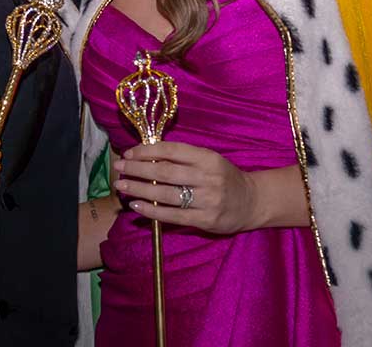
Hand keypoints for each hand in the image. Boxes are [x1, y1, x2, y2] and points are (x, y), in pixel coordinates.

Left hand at [113, 142, 256, 233]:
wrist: (252, 201)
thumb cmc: (224, 177)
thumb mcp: (208, 160)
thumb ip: (183, 158)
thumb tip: (146, 156)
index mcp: (208, 158)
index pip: (171, 151)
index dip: (147, 151)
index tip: (129, 153)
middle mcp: (208, 178)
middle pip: (165, 172)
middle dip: (137, 169)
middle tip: (118, 167)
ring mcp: (207, 200)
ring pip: (166, 193)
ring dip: (139, 189)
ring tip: (121, 186)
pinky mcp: (205, 220)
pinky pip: (173, 215)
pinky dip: (152, 210)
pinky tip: (136, 205)